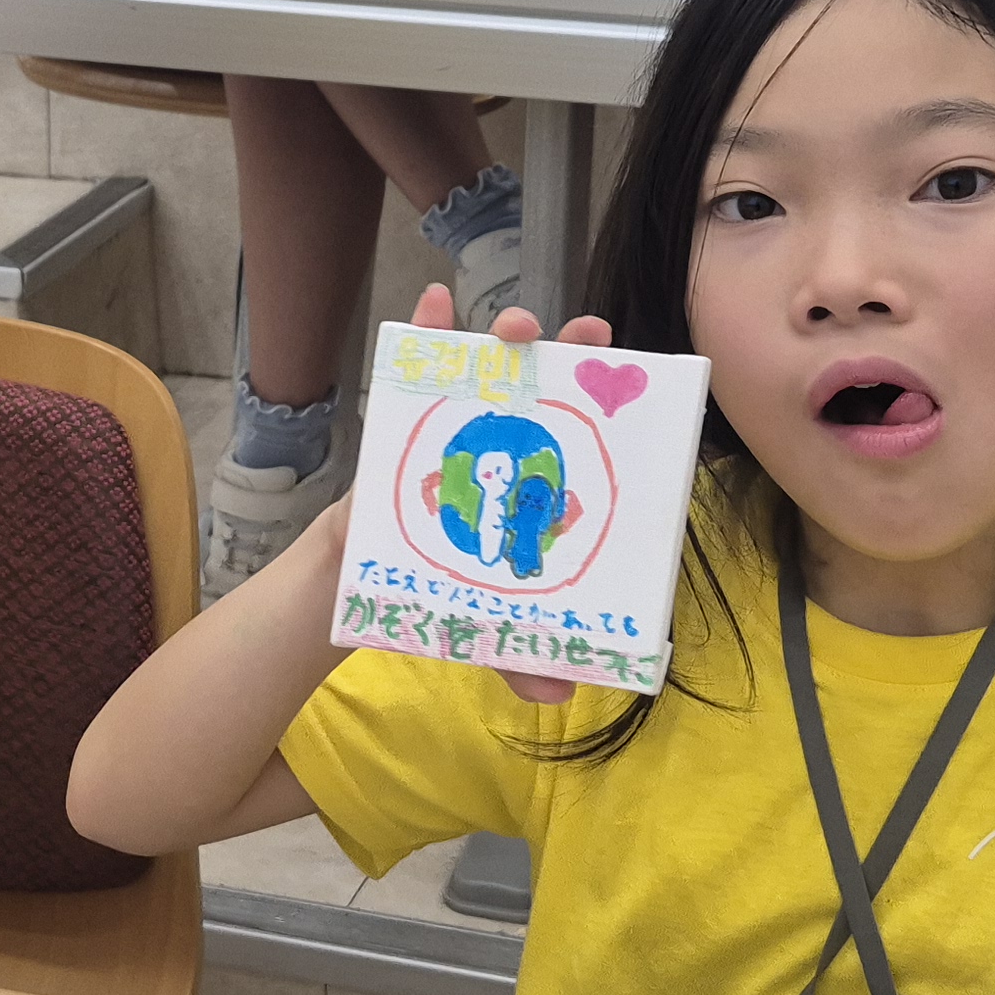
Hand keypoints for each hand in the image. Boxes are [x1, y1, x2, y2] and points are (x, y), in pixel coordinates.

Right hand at [404, 279, 612, 704]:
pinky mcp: (403, 418)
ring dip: (502, 335)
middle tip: (590, 335)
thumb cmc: (440, 593)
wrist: (359, 589)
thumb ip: (521, 653)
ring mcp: (455, 423)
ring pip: (487, 366)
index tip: (636, 378)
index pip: (583, 436)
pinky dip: (423, 326)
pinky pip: (414, 360)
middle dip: (569, 352)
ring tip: (513, 327)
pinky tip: (431, 300)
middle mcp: (503, 442)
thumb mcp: (487, 628)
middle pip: (544, 387)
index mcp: (535, 486)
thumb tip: (562, 695)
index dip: (611, 403)